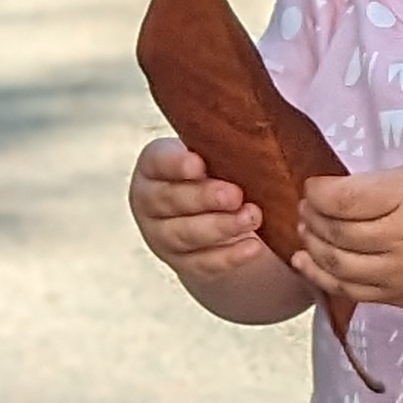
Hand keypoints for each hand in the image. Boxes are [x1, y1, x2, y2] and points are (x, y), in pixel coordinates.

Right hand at [131, 136, 273, 291]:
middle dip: (203, 198)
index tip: (198, 164)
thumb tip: (248, 138)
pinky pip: (204, 263)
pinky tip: (252, 247)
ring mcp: (162, 236)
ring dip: (220, 226)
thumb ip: (218, 149)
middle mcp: (149, 203)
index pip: (158, 162)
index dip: (176, 165)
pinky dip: (230, 256)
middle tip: (235, 195)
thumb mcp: (210, 155)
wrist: (211, 213)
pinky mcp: (183, 263)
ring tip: (251, 217)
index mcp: (152, 168)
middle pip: (169, 201)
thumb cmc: (213, 172)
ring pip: (186, 234)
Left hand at [295, 164, 402, 307]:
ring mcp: (400, 276)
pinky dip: (321, 277)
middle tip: (305, 205)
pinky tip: (305, 261)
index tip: (313, 185)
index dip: (319, 192)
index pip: (347, 200)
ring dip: (312, 246)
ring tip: (305, 229)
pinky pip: (351, 291)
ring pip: (339, 266)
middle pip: (339, 234)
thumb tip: (326, 191)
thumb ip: (375, 184)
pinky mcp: (399, 298)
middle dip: (313, 217)